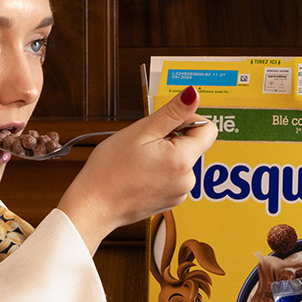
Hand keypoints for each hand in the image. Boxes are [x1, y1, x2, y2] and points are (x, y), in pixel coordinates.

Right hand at [56, 85, 218, 251]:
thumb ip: (172, 112)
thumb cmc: (110, 170)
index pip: (208, 129)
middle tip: (145, 144)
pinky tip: (140, 174)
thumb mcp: (141, 132)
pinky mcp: (171, 201)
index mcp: (183, 160)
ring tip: (140, 161)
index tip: (166, 124)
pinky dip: (161, 171)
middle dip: (173, 138)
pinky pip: (174, 176)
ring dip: (166, 155)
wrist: (93, 206)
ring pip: (182, 161)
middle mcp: (188, 179)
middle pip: (193, 145)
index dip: (188, 120)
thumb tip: (193, 95)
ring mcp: (180, 193)